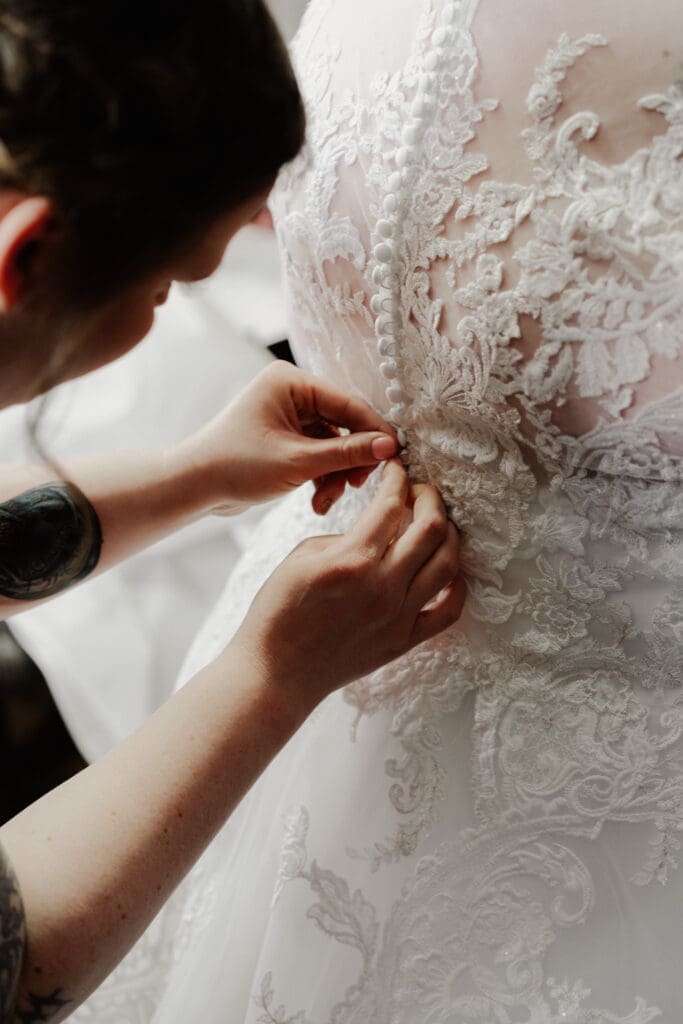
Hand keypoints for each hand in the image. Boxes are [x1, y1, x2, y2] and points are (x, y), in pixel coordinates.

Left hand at [174, 361, 398, 515]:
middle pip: (344, 424)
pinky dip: (322, 476)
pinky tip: (317, 500)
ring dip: (335, 474)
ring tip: (327, 501)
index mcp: (291, 381)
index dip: (373, 431)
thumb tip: (389, 447)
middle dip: (350, 459)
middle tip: (357, 486)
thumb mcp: (298, 462)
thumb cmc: (235, 466)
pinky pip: (319, 453)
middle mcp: (291, 392)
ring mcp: (288, 414)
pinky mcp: (286, 437)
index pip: (348, 403)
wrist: (194, 487)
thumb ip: (347, 453)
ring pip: (334, 443)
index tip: (395, 457)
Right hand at [228, 460, 465, 713]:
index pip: (391, 504)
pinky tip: (448, 570)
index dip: (397, 477)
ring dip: (447, 534)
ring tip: (434, 523)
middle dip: (430, 497)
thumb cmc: (277, 613)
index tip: (397, 467)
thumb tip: (378, 530)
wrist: (276, 673)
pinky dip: (456, 585)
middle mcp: (383, 586)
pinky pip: (449, 611)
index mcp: (352, 560)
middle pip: (431, 527)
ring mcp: (398, 616)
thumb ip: (346, 536)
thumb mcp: (301, 557)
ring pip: (448, 563)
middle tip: (419, 490)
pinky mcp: (404, 641)